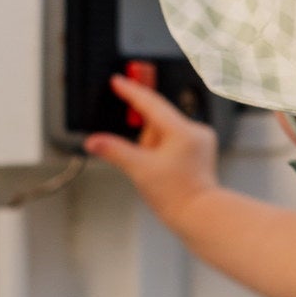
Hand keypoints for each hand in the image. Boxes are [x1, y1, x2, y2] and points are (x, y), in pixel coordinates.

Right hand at [83, 73, 219, 231]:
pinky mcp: (202, 150)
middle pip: (157, 122)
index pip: (151, 103)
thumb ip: (114, 151)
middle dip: (146, 140)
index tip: (118, 81)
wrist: (199, 215)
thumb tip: (94, 141)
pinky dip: (165, 151)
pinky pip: (176, 141)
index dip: (131, 91)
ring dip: (155, 147)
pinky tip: (167, 170)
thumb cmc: (177, 196)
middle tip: (146, 160)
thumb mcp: (139, 170)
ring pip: (166, 133)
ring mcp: (201, 140)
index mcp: (182, 130)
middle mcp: (195, 130)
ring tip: (159, 172)